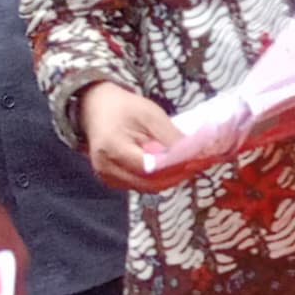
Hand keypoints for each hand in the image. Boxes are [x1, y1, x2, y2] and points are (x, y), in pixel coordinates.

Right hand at [76, 84, 199, 194]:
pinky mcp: (111, 180)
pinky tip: (172, 167)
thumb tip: (195, 153)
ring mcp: (107, 177)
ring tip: (188, 165)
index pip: (150, 168)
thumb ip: (171, 137)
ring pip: (147, 187)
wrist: (96, 108)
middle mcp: (106, 168)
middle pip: (150, 183)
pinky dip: (158, 179)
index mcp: (113, 149)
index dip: (176, 167)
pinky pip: (140, 185)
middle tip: (198, 164)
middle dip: (177, 175)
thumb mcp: (151, 115)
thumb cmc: (123, 108)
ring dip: (170, 179)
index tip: (197, 160)